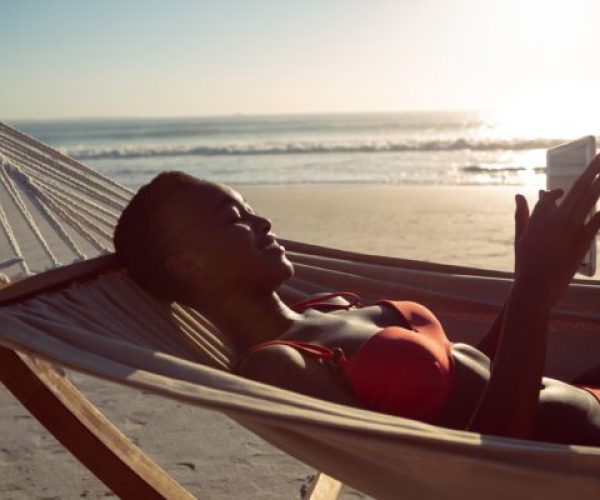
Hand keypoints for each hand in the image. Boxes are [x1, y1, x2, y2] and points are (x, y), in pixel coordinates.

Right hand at [513, 154, 599, 306]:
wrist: (535, 285)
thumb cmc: (525, 263)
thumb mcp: (521, 237)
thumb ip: (521, 214)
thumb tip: (518, 196)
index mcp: (538, 216)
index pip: (550, 196)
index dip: (556, 192)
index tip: (560, 192)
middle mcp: (555, 218)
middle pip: (576, 188)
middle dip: (590, 170)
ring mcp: (569, 228)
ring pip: (589, 199)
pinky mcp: (582, 241)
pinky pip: (597, 221)